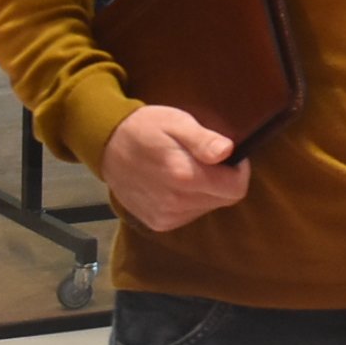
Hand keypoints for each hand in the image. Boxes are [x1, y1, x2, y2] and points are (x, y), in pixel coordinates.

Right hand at [100, 104, 250, 229]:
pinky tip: (173, 182)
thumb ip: (203, 139)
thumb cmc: (145, 128)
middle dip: (221, 179)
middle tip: (203, 158)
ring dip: (205, 190)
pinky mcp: (158, 223)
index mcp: (184, 175)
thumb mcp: (177, 121)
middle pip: (223, 199)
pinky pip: (189, 214)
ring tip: (185, 168)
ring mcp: (165, 216)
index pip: (236, 189)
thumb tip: (228, 152)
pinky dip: (189, 200)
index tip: (227, 156)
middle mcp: (176, 202)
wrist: (107, 145)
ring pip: (207, 208)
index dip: (238, 171)